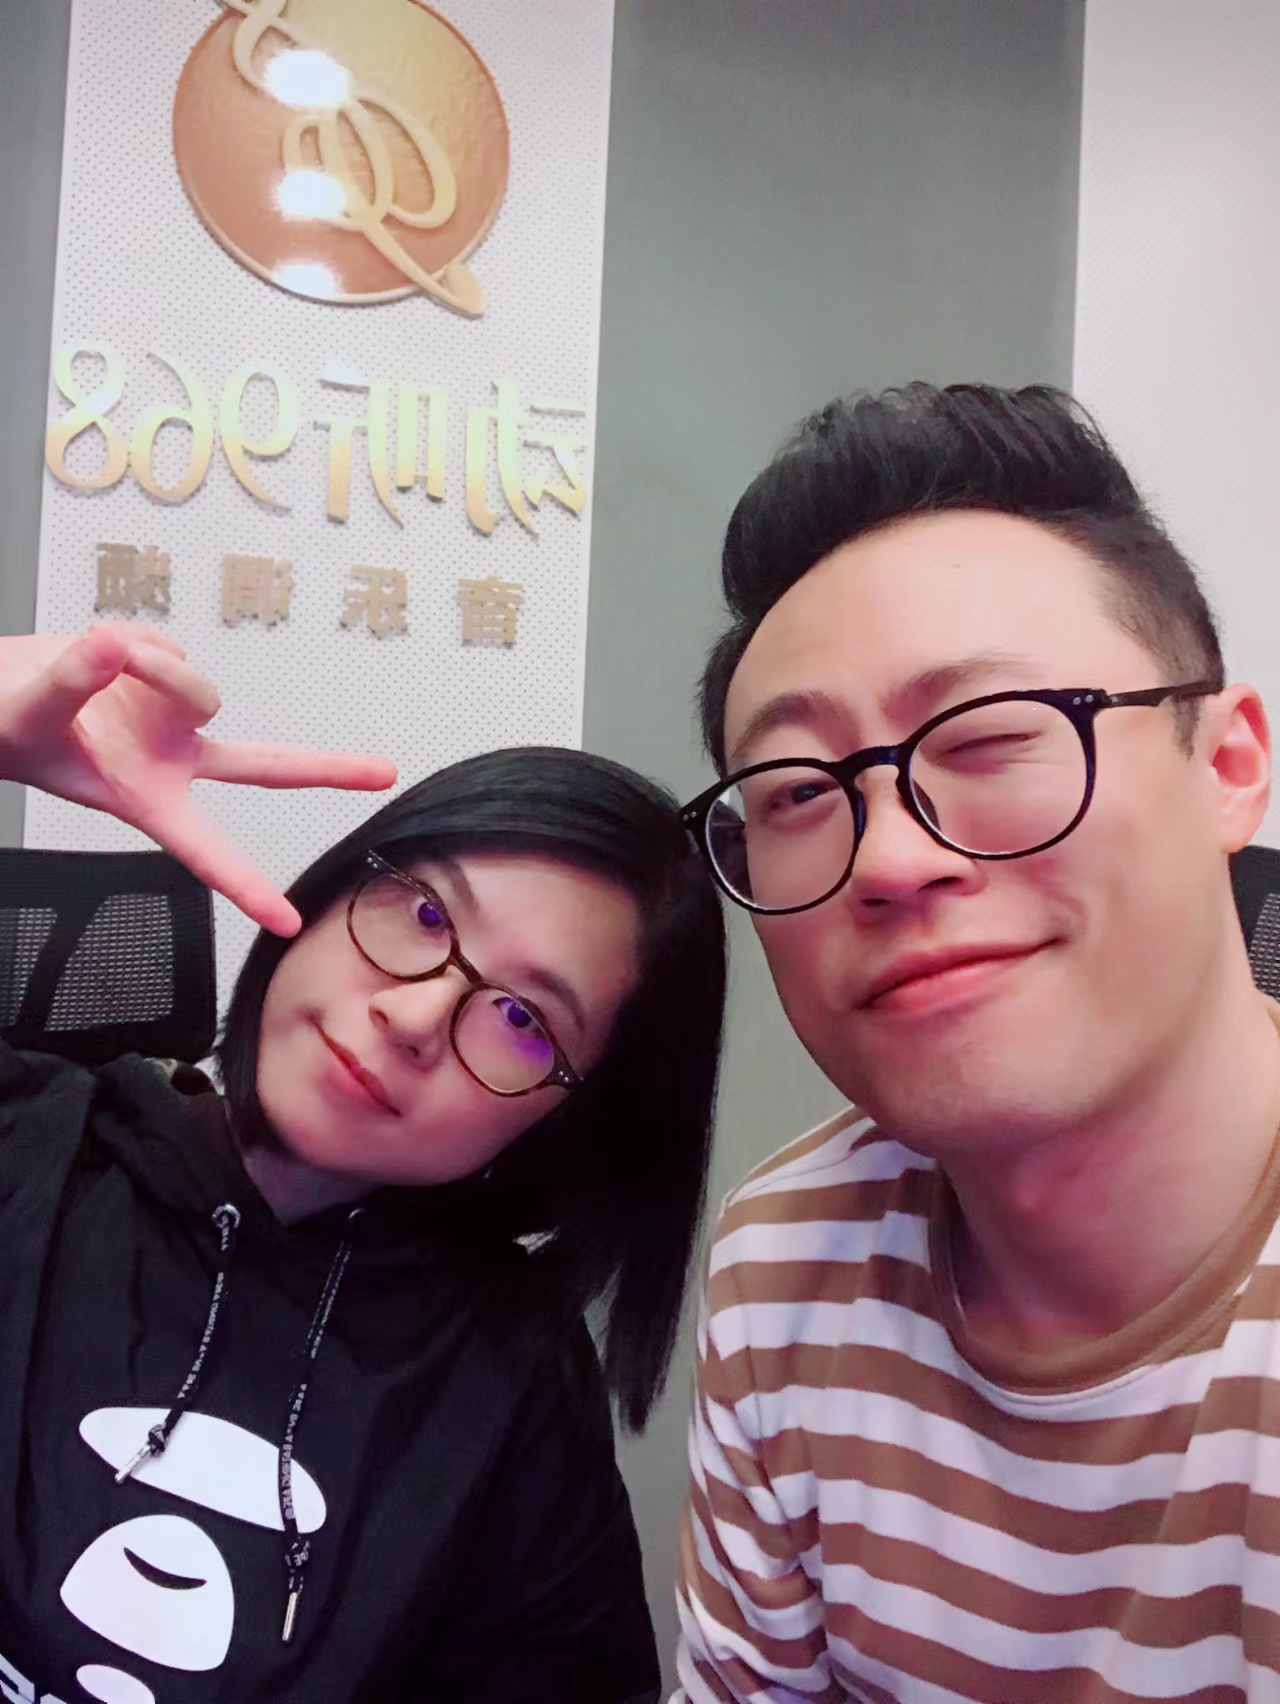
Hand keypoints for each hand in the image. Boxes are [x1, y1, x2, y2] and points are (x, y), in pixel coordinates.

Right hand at [0, 626, 396, 934]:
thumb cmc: (3, 727)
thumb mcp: (27, 716)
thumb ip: (73, 682)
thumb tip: (119, 647)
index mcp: (145, 797)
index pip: (204, 850)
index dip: (246, 887)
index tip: (287, 923)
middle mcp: (171, 760)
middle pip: (263, 766)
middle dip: (324, 769)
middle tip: (384, 773)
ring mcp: (171, 716)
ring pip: (196, 683)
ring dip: (149, 666)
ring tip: (91, 666)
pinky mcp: (161, 671)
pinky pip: (166, 644)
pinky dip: (132, 644)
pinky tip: (95, 657)